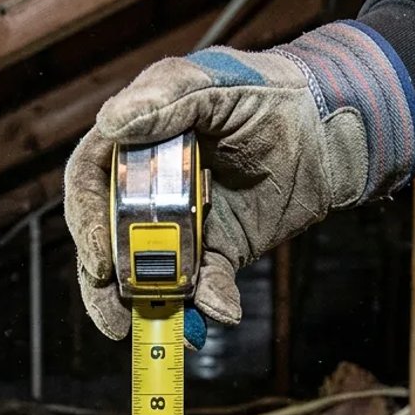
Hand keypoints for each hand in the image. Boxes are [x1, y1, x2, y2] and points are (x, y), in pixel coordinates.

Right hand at [64, 21, 414, 339]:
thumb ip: (166, 97)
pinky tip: (219, 312)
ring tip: (148, 331)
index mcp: (134, 143)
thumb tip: (112, 122)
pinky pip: (202, 286)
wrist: (328, 130)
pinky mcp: (218, 251)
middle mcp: (148, 188)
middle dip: (105, 280)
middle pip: (108, 238)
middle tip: (113, 314)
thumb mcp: (214, 83)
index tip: (99, 257)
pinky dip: (208, 305)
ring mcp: (182, 224)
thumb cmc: (266, 92)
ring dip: (146, 303)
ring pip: (147, 271)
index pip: (88, 183)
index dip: (86, 221)